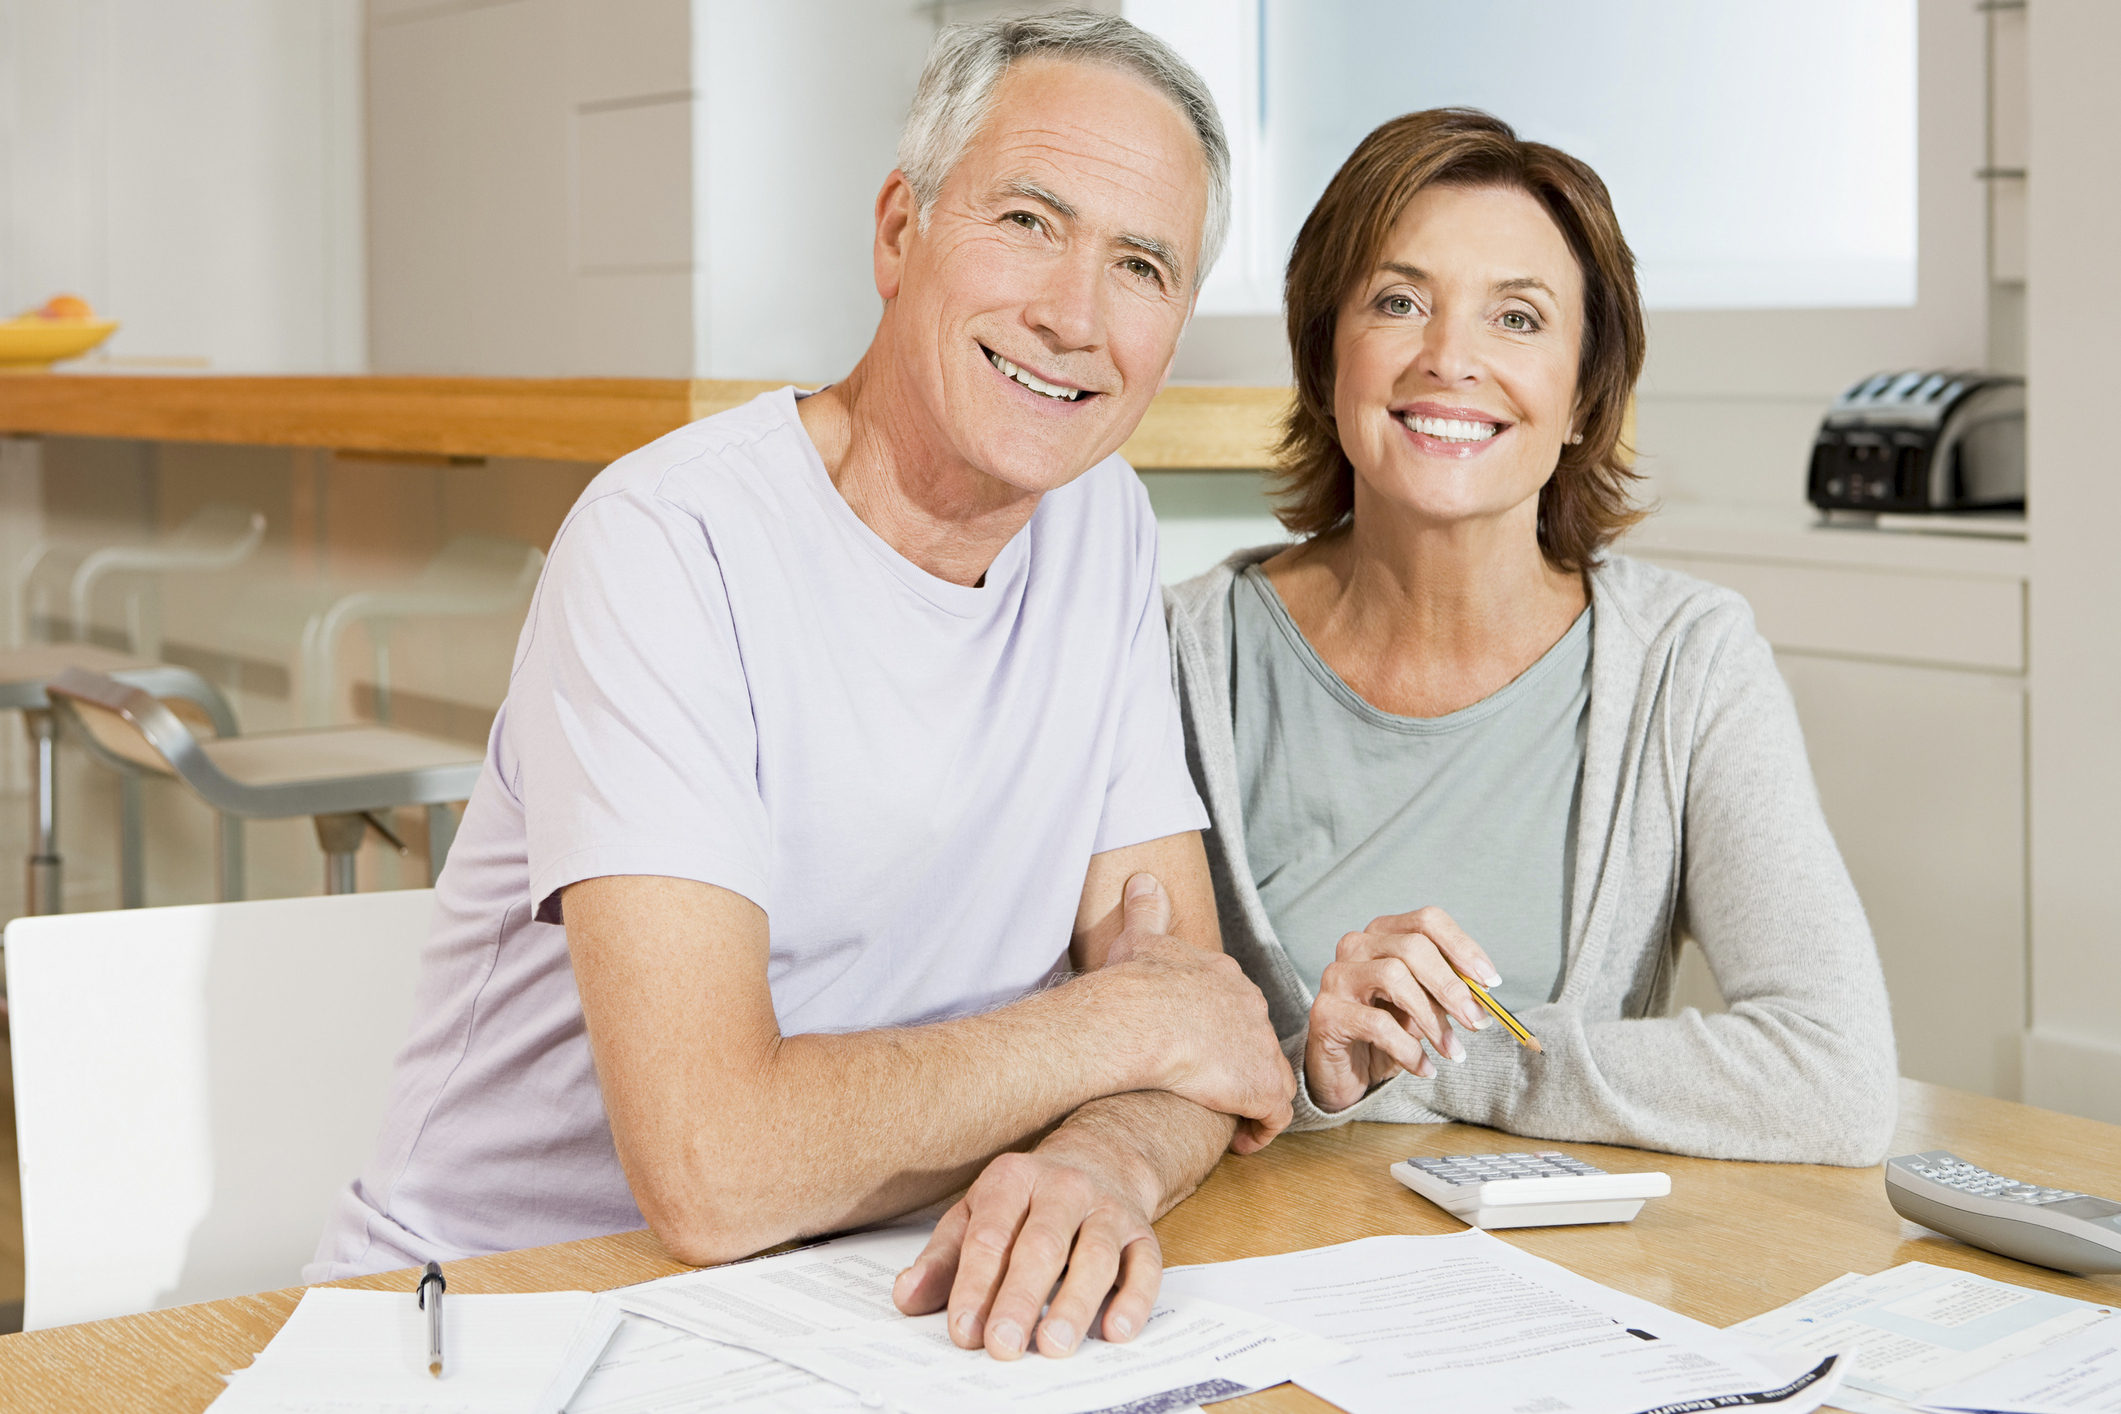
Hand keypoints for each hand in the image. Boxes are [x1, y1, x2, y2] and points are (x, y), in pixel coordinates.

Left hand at [893, 1147, 1159, 1359]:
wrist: (1101, 1158)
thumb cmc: (1026, 1201)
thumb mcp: (975, 1214)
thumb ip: (942, 1259)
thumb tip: (906, 1297)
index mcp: (1012, 1179)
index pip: (990, 1235)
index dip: (975, 1285)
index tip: (963, 1330)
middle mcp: (1064, 1187)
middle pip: (1042, 1245)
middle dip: (1020, 1299)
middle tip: (1003, 1346)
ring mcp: (1108, 1208)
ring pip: (1095, 1255)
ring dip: (1075, 1303)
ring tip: (1053, 1345)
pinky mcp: (1143, 1233)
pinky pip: (1145, 1266)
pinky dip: (1134, 1299)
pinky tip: (1115, 1331)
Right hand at [1098, 873, 1295, 1153]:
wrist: (1139, 1017)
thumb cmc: (1133, 982)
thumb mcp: (1140, 937)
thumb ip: (1147, 909)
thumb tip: (1143, 878)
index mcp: (1227, 977)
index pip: (1236, 1005)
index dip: (1223, 1030)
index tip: (1204, 1049)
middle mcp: (1253, 1008)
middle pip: (1256, 1040)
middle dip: (1240, 1063)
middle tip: (1214, 1084)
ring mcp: (1262, 1047)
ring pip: (1269, 1078)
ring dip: (1252, 1098)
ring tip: (1229, 1117)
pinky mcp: (1263, 1086)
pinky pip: (1274, 1116)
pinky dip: (1260, 1131)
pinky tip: (1239, 1141)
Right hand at [1305, 906, 1499, 1113]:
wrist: (1345, 1071)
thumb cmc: (1387, 1032)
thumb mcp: (1423, 1008)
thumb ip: (1445, 993)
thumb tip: (1482, 995)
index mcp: (1383, 935)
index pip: (1427, 921)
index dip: (1462, 947)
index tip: (1490, 981)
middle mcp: (1356, 946)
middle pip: (1413, 947)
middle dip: (1451, 986)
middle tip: (1476, 1021)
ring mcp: (1337, 976)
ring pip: (1393, 975)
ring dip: (1432, 1018)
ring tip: (1452, 1050)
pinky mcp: (1325, 1012)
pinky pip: (1376, 1024)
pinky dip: (1408, 1049)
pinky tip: (1424, 1067)